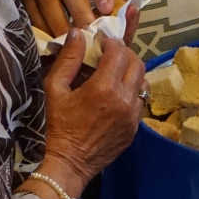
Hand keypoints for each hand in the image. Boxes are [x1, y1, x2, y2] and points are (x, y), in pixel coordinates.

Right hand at [37, 29, 145, 196]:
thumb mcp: (54, 89)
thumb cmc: (56, 126)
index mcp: (104, 88)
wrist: (67, 165)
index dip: (112, 42)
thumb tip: (78, 33)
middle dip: (125, 54)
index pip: (119, 52)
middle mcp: (124, 100)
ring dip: (132, 72)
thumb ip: (68, 59)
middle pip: (137, 64)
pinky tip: (117, 94)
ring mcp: (132, 116)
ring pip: (143, 82)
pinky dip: (133, 92)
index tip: (102, 42)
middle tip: (111, 54)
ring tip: (116, 73)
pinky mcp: (134, 129)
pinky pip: (141, 102)